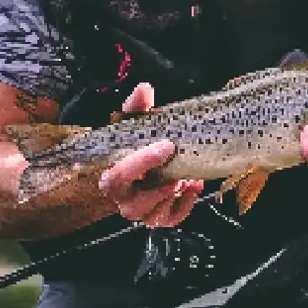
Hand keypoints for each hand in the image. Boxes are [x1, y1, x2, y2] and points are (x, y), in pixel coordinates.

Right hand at [98, 83, 204, 227]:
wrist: (143, 165)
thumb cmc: (135, 147)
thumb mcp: (134, 125)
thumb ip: (137, 108)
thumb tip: (144, 89)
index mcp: (113, 177)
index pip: (119, 176)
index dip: (142, 162)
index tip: (167, 145)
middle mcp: (124, 199)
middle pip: (136, 204)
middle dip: (159, 188)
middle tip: (178, 170)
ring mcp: (143, 211)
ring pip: (154, 215)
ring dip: (173, 195)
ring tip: (186, 176)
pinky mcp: (161, 217)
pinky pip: (172, 219)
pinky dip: (186, 204)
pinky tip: (194, 186)